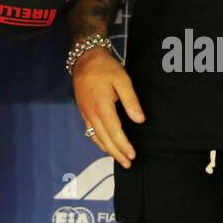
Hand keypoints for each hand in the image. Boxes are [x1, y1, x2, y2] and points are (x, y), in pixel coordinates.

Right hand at [71, 47, 143, 168]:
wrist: (84, 58)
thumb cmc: (105, 67)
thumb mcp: (122, 79)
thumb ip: (131, 101)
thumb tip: (140, 121)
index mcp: (102, 106)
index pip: (114, 131)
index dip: (123, 145)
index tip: (132, 156)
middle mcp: (91, 113)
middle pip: (103, 138)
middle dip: (116, 153)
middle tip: (127, 164)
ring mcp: (85, 113)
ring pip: (95, 137)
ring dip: (107, 149)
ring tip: (118, 158)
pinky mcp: (82, 110)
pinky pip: (89, 131)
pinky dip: (98, 141)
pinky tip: (104, 144)